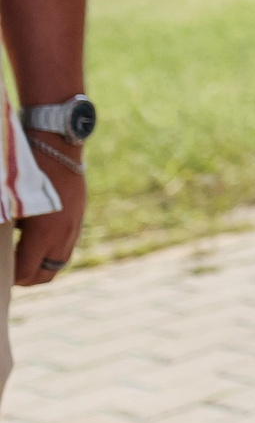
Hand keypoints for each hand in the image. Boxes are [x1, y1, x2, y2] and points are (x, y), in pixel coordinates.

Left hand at [13, 142, 83, 284]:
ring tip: (22, 258)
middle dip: (27, 278)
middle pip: (47, 274)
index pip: (26, 272)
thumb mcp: (11, 203)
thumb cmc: (27, 171)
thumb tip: (0, 248)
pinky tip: (36, 239)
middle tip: (10, 273)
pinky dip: (51, 251)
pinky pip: (66, 246)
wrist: (58, 144)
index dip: (11, 278)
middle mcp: (63, 233)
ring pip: (59, 261)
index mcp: (44, 232)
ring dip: (41, 265)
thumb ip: (4, 228)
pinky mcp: (78, 216)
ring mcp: (74, 225)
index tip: (1, 273)